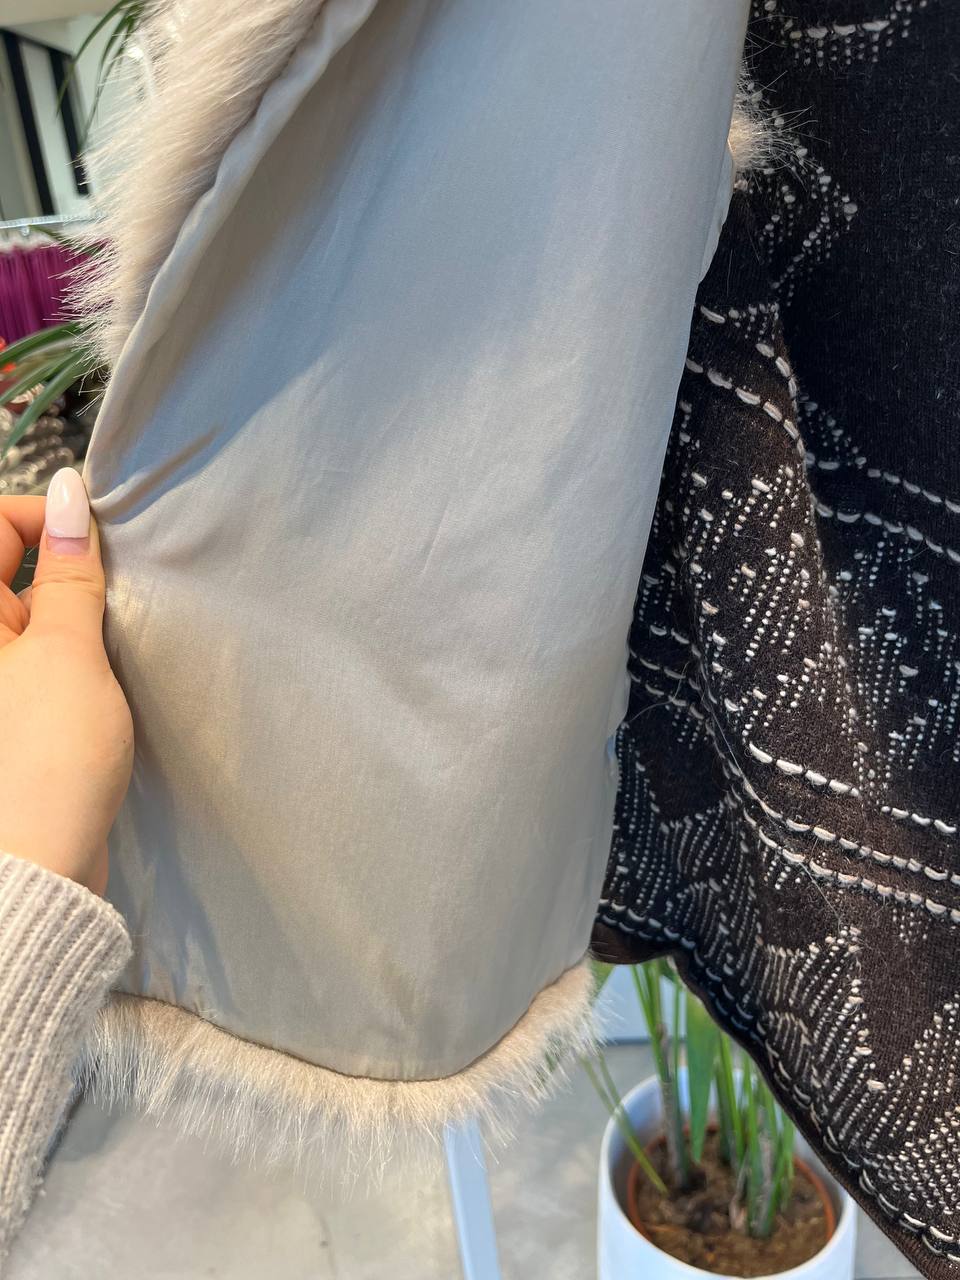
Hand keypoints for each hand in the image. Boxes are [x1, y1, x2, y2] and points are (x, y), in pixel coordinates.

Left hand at [0, 469, 132, 894]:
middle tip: (111, 600)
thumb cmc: (43, 758)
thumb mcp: (65, 652)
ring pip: (33, 613)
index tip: (99, 544)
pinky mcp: (10, 711)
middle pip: (13, 570)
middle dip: (67, 572)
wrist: (35, 872)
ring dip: (75, 616)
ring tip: (108, 645)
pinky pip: (39, 656)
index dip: (47, 521)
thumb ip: (68, 571)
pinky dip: (72, 655)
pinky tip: (100, 679)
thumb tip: (69, 491)